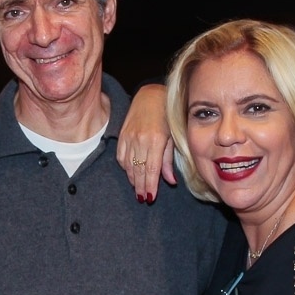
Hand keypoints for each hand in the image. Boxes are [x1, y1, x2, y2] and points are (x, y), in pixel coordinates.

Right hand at [117, 84, 174, 202]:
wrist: (151, 95)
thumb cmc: (167, 116)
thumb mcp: (173, 137)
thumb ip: (170, 160)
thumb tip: (171, 181)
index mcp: (156, 140)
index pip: (151, 170)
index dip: (150, 186)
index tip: (150, 198)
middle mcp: (141, 140)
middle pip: (139, 170)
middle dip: (140, 187)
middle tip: (142, 199)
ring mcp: (129, 137)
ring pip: (129, 166)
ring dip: (133, 180)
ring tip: (137, 190)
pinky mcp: (122, 135)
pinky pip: (121, 157)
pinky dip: (125, 167)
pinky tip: (131, 173)